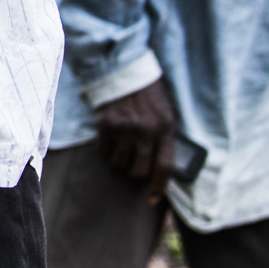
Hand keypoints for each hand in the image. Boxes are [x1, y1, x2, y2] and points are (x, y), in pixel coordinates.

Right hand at [94, 78, 175, 202]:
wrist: (123, 68)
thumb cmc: (147, 94)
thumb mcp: (165, 114)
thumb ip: (162, 138)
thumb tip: (158, 167)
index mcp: (165, 128)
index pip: (165, 167)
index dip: (158, 187)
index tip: (152, 198)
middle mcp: (146, 131)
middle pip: (139, 170)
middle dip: (135, 172)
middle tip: (133, 163)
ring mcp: (125, 128)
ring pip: (119, 163)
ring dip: (119, 160)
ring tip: (121, 146)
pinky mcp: (106, 124)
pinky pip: (103, 151)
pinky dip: (105, 150)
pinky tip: (109, 138)